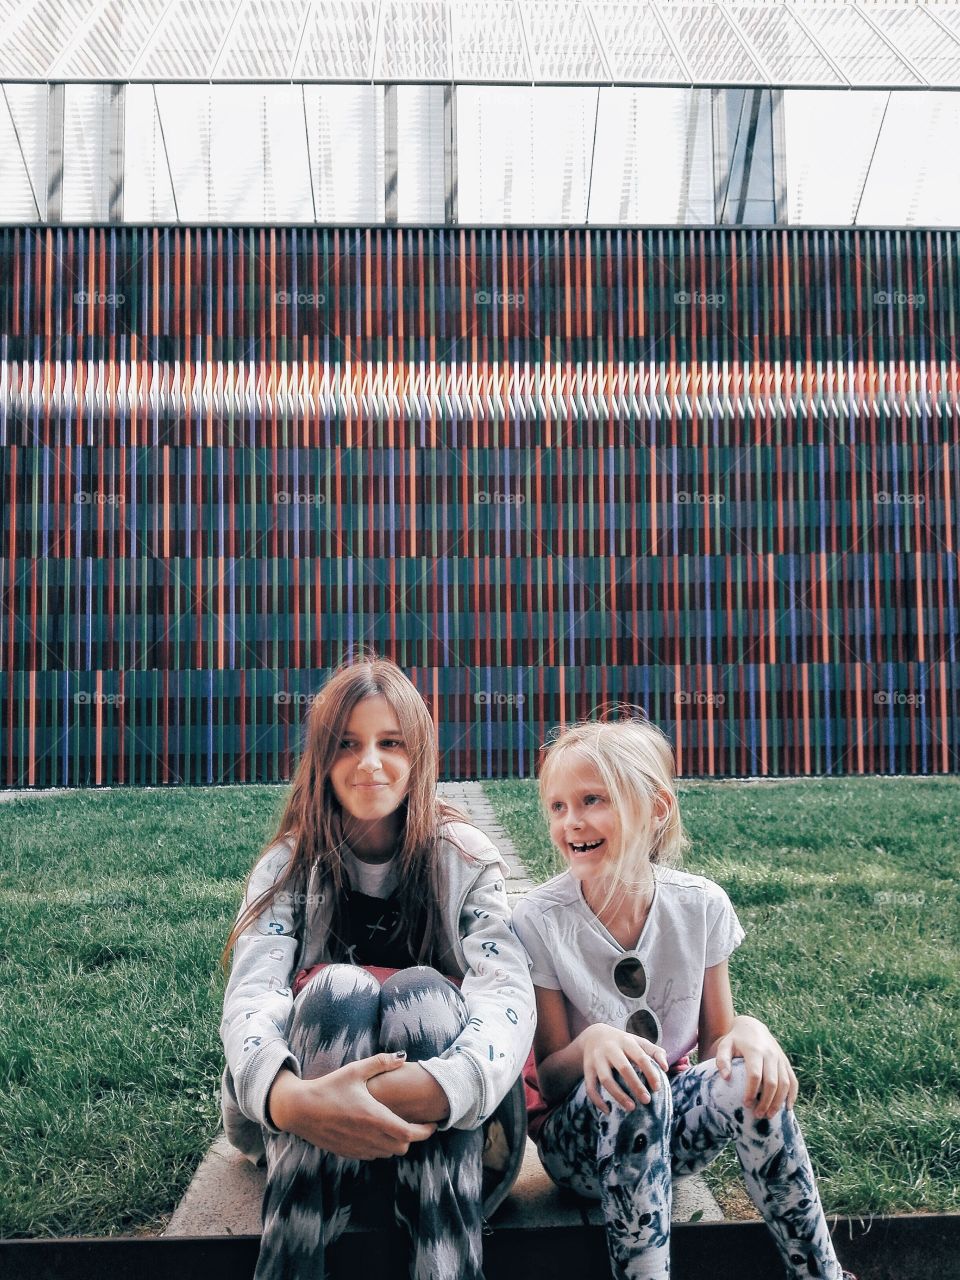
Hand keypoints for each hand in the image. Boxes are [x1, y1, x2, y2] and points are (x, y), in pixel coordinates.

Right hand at [267, 1055, 437, 1158]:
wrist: (299, 1109)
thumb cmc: (328, 1087)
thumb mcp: (355, 1070)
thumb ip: (381, 1062)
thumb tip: (403, 1057)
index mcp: (375, 1118)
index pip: (410, 1134)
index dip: (426, 1131)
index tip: (433, 1124)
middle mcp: (369, 1137)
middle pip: (402, 1147)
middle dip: (411, 1136)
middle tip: (414, 1122)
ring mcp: (358, 1148)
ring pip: (388, 1153)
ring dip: (395, 1142)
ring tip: (395, 1125)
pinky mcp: (347, 1152)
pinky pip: (372, 1155)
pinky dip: (380, 1147)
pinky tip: (375, 1131)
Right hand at [580, 1023, 669, 1114]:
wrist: (593, 1035)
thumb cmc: (622, 1043)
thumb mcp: (638, 1041)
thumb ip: (655, 1051)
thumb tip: (666, 1068)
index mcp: (625, 1041)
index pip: (640, 1057)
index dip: (650, 1073)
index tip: (657, 1088)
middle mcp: (610, 1049)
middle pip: (623, 1068)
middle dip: (635, 1085)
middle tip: (646, 1101)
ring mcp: (597, 1059)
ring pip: (606, 1079)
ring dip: (618, 1095)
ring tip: (631, 1108)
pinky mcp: (587, 1069)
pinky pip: (590, 1086)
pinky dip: (597, 1100)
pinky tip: (607, 1110)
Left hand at [714, 1016, 798, 1120]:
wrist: (752, 1027)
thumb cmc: (735, 1040)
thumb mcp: (724, 1046)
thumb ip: (722, 1060)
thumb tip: (725, 1078)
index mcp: (754, 1050)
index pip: (755, 1075)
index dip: (751, 1091)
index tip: (746, 1104)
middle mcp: (770, 1054)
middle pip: (772, 1082)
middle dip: (766, 1101)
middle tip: (758, 1115)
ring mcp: (780, 1058)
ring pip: (785, 1083)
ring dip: (779, 1102)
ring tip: (769, 1115)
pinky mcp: (786, 1062)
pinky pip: (793, 1080)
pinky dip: (792, 1095)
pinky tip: (787, 1108)